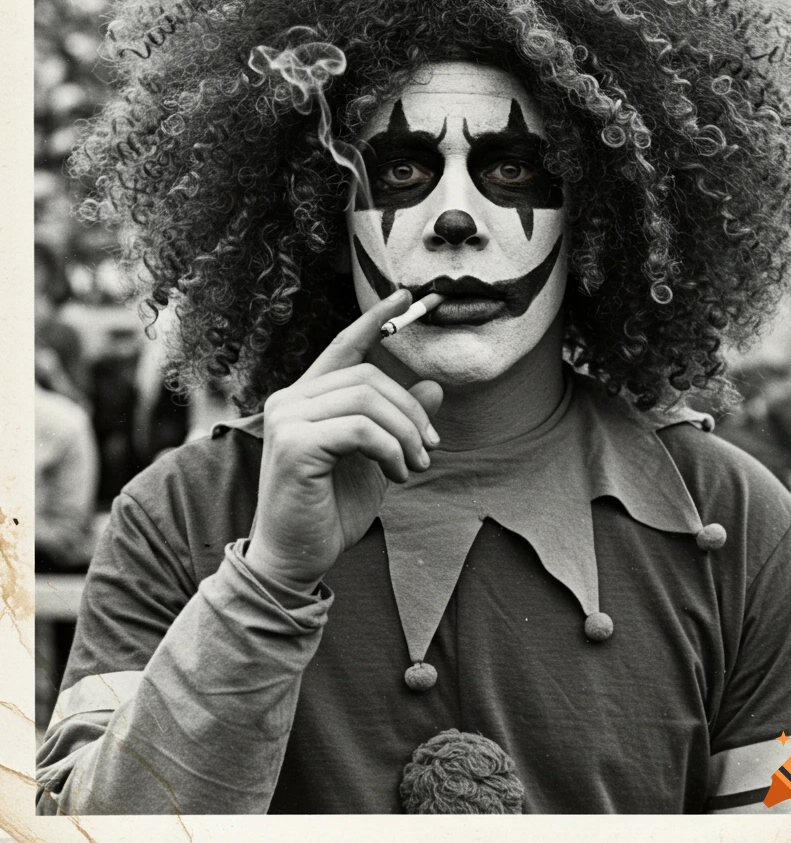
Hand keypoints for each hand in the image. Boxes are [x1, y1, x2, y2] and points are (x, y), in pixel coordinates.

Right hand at [244, 290, 442, 592]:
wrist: (294, 560)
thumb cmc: (329, 510)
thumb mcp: (376, 460)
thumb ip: (398, 422)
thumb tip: (434, 386)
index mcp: (305, 398)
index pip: (343, 347)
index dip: (375, 320)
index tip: (407, 298)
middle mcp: (289, 400)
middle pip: (368, 376)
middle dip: (411, 410)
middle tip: (431, 448)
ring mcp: (287, 419)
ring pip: (369, 399)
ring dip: (406, 433)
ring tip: (416, 466)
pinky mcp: (295, 445)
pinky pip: (362, 429)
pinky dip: (392, 450)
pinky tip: (398, 475)